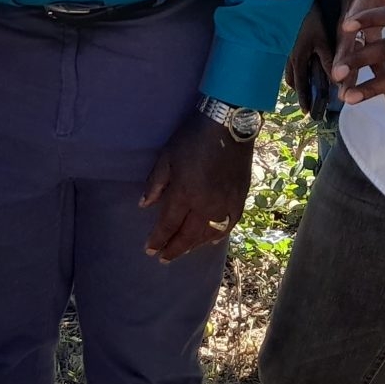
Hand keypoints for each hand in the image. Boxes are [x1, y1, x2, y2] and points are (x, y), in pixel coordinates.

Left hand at [140, 112, 249, 263]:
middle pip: (188, 236)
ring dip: (193, 246)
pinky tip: (210, 241)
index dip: (158, 239)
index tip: (149, 250)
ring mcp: (225, 204)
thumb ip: (156, 183)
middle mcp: (206, 205)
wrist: (228, 125)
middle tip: (163, 258)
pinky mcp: (240, 199)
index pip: (168, 225)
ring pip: (208, 235)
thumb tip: (144, 205)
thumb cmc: (192, 138)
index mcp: (185, 194)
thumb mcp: (167, 157)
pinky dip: (218, 236)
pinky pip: (229, 226)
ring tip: (182, 251)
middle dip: (174, 249)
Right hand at [285, 7, 333, 115]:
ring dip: (297, 77)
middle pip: (291, 79)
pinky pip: (289, 58)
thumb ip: (328, 61)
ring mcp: (286, 47)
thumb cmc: (309, 19)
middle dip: (299, 90)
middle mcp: (289, 56)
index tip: (307, 112)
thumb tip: (336, 83)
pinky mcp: (287, 38)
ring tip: (307, 82)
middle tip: (307, 98)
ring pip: (289, 69)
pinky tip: (305, 60)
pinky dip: (296, 64)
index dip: (304, 99)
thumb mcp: (322, 40)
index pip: (300, 86)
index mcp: (298, 60)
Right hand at [325, 0, 384, 93]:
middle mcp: (360, 10)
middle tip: (338, 76)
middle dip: (344, 55)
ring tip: (348, 98)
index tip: (347, 30)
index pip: (358, 3)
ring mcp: (365, 25)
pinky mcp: (373, 34)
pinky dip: (375, 77)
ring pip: (359, 52)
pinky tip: (380, 99)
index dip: (354, 16)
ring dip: (354, 74)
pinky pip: (373, 58)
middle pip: (350, 35)